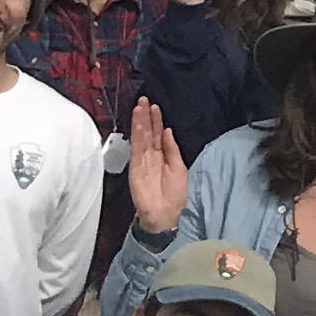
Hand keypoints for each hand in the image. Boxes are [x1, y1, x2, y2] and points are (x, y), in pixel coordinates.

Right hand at [127, 99, 189, 236]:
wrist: (164, 215)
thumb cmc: (174, 196)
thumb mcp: (179, 168)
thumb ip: (172, 149)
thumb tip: (168, 131)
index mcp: (162, 157)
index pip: (157, 135)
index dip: (156, 120)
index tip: (155, 106)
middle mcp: (151, 157)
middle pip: (147, 133)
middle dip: (145, 116)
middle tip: (144, 99)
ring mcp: (142, 162)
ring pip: (141, 138)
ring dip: (140, 122)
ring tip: (140, 107)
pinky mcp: (136, 169)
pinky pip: (136, 150)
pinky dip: (137, 137)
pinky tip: (138, 126)